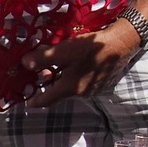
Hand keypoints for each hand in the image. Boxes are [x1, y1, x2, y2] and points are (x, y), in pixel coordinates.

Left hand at [21, 20, 139, 106]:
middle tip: (43, 72)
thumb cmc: (91, 48)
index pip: (47, 99)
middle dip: (50, 83)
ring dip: (64, 78)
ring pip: (72, 86)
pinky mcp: (103, 82)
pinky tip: (78, 63)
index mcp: (70, 88)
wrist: (122, 43)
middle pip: (60, 91)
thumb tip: (25, 64)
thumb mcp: (63, 51)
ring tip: (60, 64)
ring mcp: (94, 88)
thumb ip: (42, 59)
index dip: (35, 100)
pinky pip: (84, 82)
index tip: (28, 103)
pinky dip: (76, 75)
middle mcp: (82, 93)